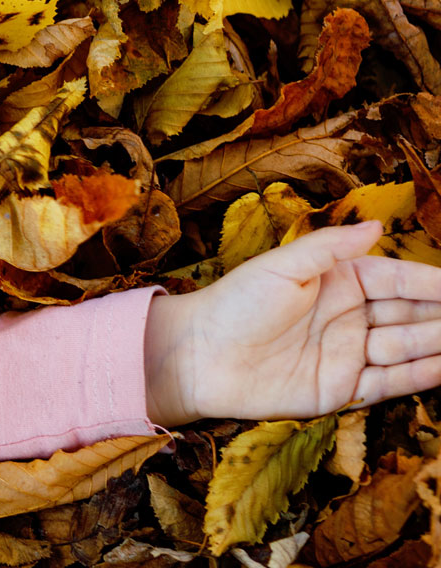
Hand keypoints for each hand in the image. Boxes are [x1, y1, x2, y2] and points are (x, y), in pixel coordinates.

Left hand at [144, 221, 440, 426]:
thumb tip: (378, 226)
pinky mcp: (341, 389)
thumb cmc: (233, 303)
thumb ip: (331, 248)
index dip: (433, 282)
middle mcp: (349, 316)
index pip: (398, 279)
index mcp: (337, 281)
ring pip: (409, 347)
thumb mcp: (281, 267)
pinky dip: (423, 375)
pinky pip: (391, 381)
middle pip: (411, 314)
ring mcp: (348, 353)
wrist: (198, 356)